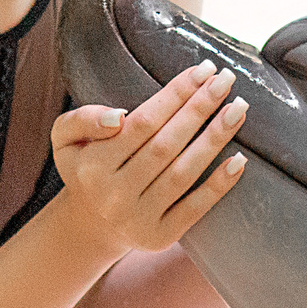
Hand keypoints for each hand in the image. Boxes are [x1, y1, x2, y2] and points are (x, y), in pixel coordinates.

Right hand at [52, 60, 248, 252]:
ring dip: (215, 139)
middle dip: (199, 109)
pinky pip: (194, 209)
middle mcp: (114, 195)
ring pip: (183, 174)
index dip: (175, 95)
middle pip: (166, 145)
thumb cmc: (86, 167)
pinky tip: (239, 160)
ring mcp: (138, 219)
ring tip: (238, 109)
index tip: (204, 70)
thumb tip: (119, 117)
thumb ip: (83, 119)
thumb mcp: (66, 138)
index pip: (142, 123)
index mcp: (92, 166)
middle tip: (227, 80)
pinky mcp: (160, 237)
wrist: (91, 223)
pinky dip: (219, 186)